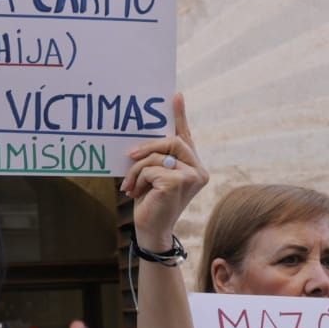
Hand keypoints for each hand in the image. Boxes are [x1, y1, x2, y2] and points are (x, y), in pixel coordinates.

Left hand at [120, 93, 207, 250]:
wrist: (150, 231)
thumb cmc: (151, 203)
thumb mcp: (153, 176)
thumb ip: (157, 158)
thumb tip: (144, 138)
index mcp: (194, 167)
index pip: (186, 137)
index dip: (180, 116)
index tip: (175, 96)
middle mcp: (199, 171)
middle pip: (172, 141)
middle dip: (147, 147)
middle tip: (129, 155)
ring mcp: (192, 177)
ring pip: (157, 156)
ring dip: (137, 170)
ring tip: (130, 185)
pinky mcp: (178, 182)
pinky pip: (151, 168)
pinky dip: (139, 179)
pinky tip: (138, 194)